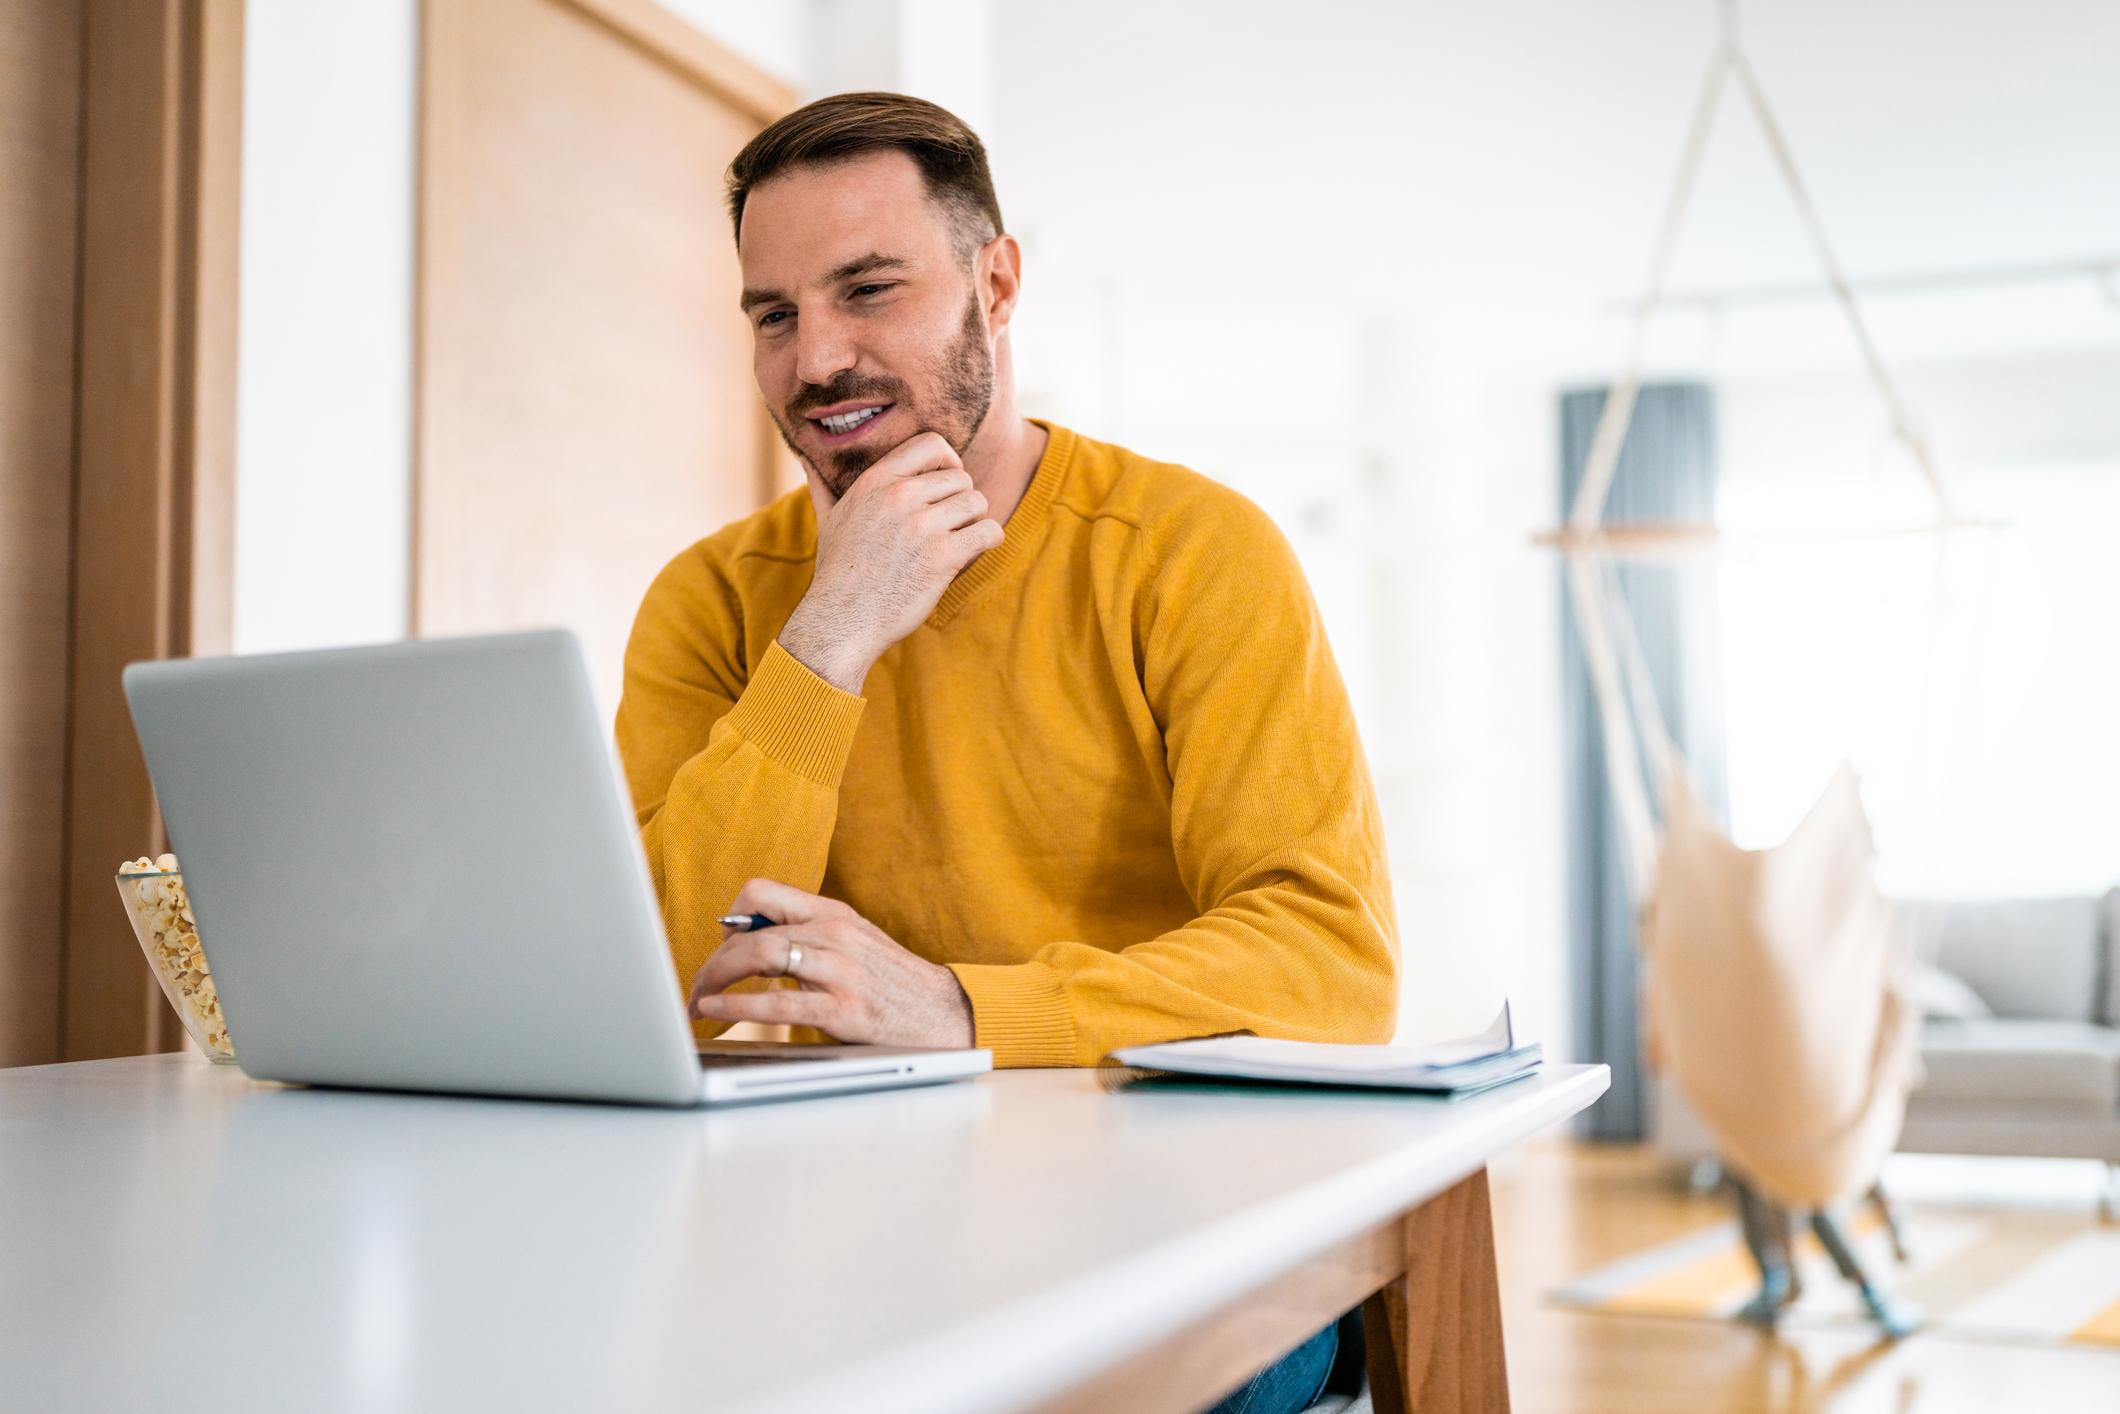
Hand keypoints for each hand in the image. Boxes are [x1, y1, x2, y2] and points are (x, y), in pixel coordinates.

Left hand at [689, 878, 975, 1048]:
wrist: (945, 1014)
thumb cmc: (892, 983)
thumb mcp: (854, 942)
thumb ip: (809, 935)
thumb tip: (748, 939)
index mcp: (833, 914)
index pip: (760, 892)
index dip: (730, 918)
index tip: (724, 946)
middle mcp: (834, 934)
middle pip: (750, 930)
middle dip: (713, 960)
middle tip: (697, 985)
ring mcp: (840, 970)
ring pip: (759, 956)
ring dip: (716, 979)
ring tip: (699, 1001)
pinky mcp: (843, 1010)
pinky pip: (779, 1003)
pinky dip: (739, 1005)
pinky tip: (718, 1011)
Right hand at [778, 432, 1003, 692]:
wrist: (841, 621)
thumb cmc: (837, 573)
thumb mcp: (828, 520)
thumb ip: (822, 486)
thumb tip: (804, 457)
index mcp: (875, 481)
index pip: (932, 443)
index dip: (949, 460)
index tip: (947, 483)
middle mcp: (899, 497)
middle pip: (961, 477)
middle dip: (960, 501)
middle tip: (948, 526)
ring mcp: (922, 526)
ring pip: (977, 502)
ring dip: (974, 522)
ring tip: (957, 541)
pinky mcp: (942, 557)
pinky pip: (989, 532)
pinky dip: (988, 541)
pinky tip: (972, 552)